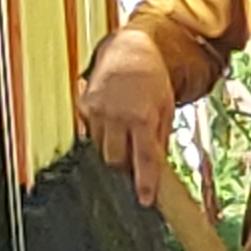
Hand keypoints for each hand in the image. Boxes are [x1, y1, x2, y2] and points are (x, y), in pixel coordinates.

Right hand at [76, 34, 177, 207]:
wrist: (131, 50)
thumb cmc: (153, 79)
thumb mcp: (166, 108)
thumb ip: (160, 139)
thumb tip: (155, 167)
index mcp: (142, 117)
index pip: (144, 159)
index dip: (144, 183)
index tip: (145, 200)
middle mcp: (117, 115)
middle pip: (115, 159)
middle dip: (125, 165)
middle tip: (135, 157)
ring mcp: (97, 110)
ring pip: (101, 148)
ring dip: (114, 149)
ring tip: (126, 132)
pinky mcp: (84, 106)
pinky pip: (91, 132)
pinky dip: (102, 133)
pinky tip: (113, 119)